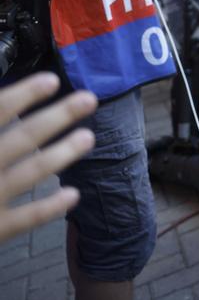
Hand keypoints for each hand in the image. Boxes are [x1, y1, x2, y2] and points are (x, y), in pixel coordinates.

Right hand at [0, 73, 96, 243]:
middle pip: (23, 138)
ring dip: (61, 154)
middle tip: (89, 100)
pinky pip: (24, 219)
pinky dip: (49, 208)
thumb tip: (8, 101)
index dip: (23, 95)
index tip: (52, 80)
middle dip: (58, 117)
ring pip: (29, 173)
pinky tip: (73, 195)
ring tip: (87, 138)